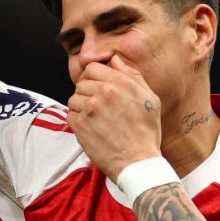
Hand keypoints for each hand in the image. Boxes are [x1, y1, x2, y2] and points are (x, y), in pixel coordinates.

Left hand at [66, 54, 162, 179]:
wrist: (138, 161)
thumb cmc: (146, 132)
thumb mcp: (150, 98)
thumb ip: (132, 75)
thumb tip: (115, 59)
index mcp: (121, 82)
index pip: (92, 68)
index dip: (92, 77)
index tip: (95, 87)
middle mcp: (104, 92)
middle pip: (81, 83)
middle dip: (86, 92)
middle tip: (97, 107)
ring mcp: (90, 108)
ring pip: (73, 99)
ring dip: (81, 107)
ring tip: (95, 119)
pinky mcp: (80, 124)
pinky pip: (69, 115)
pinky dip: (77, 121)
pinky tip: (91, 128)